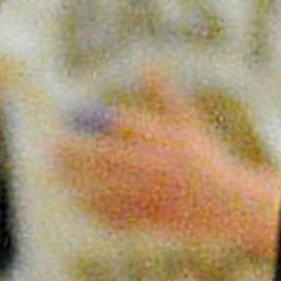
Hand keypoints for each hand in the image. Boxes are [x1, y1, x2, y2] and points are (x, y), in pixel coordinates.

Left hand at [55, 71, 280, 257]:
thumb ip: (165, 95)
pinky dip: (96, 210)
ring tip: (58, 178)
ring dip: (77, 183)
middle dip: (74, 153)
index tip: (68, 121)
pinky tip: (83, 203)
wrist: (227, 203)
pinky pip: (116, 214)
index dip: (89, 123)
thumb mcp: (189, 124)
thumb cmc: (204, 158)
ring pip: (104, 188)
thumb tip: (148, 63)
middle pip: (104, 156)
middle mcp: (154, 165)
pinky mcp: (150, 217)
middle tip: (54, 149)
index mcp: (162, 138)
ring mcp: (151, 193)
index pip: (118, 126)